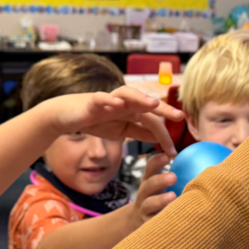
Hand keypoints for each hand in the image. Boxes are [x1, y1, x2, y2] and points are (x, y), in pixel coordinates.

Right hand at [45, 86, 184, 155]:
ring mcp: (110, 100)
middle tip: (180, 116)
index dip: (164, 137)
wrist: (69, 115)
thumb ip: (140, 132)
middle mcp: (125, 103)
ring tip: (153, 104)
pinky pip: (102, 98)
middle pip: (147, 105)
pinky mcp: (93, 101)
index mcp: (133, 112)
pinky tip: (117, 103)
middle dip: (164, 109)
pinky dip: (110, 100)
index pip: (153, 123)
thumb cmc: (97, 121)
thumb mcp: (122, 130)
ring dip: (141, 98)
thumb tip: (159, 138)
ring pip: (129, 95)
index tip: (173, 153)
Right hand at [129, 153, 176, 228]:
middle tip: (173, 177)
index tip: (168, 156)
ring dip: (160, 200)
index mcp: (149, 180)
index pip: (150, 167)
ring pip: (149, 204)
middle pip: (149, 184)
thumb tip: (204, 162)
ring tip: (173, 196)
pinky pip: (153, 222)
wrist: (137, 220)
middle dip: (160, 180)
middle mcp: (144, 193)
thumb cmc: (158, 197)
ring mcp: (144, 208)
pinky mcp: (146, 223)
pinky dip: (161, 219)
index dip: (157, 161)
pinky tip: (174, 218)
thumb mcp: (161, 185)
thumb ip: (175, 175)